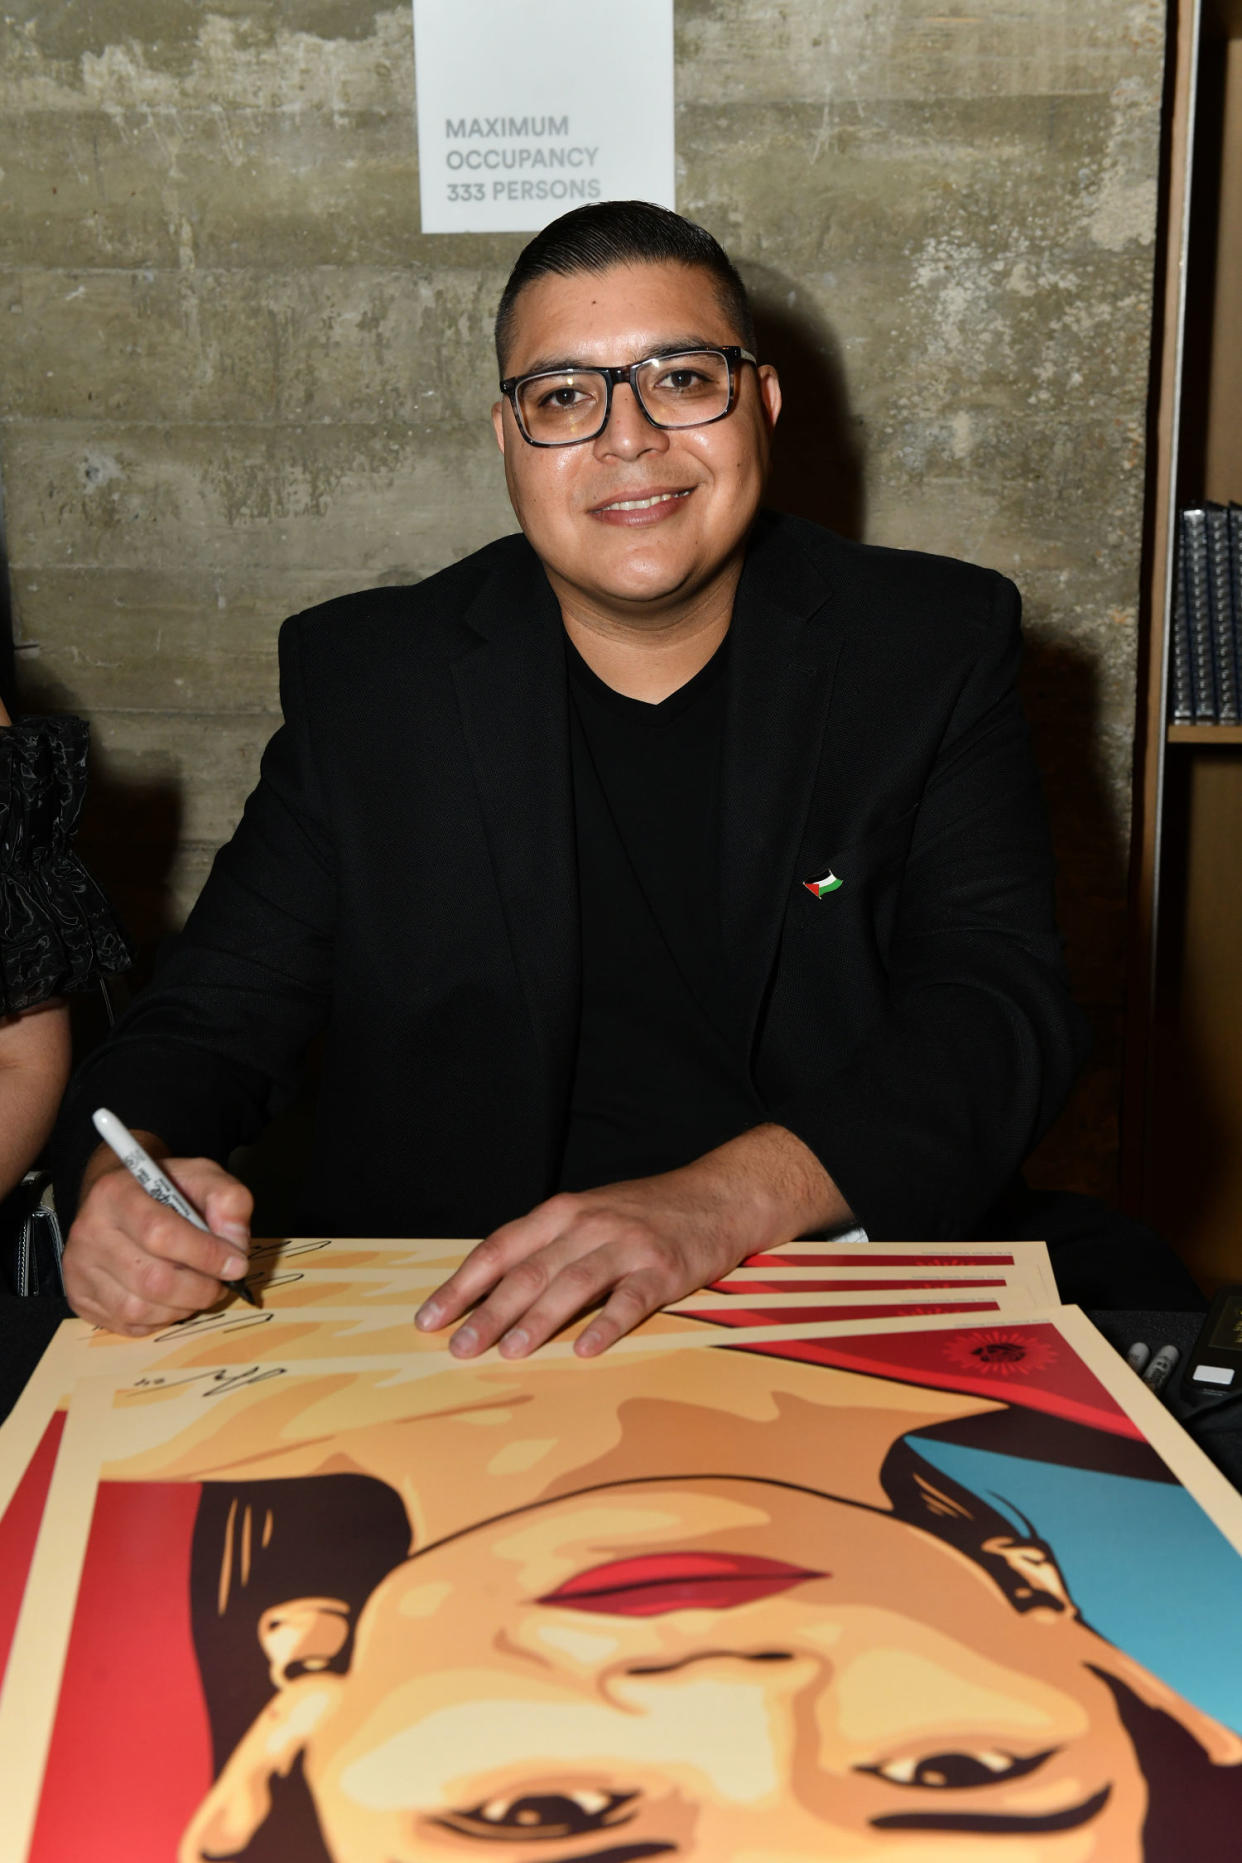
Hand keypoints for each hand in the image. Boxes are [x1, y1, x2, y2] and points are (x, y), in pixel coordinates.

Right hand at [63, 1140, 253, 1334]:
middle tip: (221, 1283)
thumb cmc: (165, 1188)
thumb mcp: (203, 1176)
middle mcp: (89, 1232)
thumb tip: (235, 1247)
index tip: (236, 1264)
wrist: (121, 1197)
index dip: (205, 1255)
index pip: (160, 1233)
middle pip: (151, 1280)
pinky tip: (171, 1298)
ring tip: (197, 1289)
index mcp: (116, 1193)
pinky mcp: (79, 1297)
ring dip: (182, 1307)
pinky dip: (160, 1319)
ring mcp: (79, 1268)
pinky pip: (128, 1326)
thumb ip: (229, 1201)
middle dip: (200, 1289)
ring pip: (139, 1310)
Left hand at [415, 1124, 849, 1359]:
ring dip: (537, 1320)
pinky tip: (586, 1350)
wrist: (718, 1196)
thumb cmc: (644, 1213)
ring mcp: (628, 1245)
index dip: (463, 1284)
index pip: (500, 1248)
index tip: (430, 1318)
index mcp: (562, 1212)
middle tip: (460, 1348)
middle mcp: (590, 1224)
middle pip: (529, 1270)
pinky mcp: (665, 1269)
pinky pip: (630, 1299)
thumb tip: (488, 1290)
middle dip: (488, 1312)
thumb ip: (545, 1245)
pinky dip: (607, 1324)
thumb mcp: (589, 1214)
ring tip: (509, 1352)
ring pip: (572, 1284)